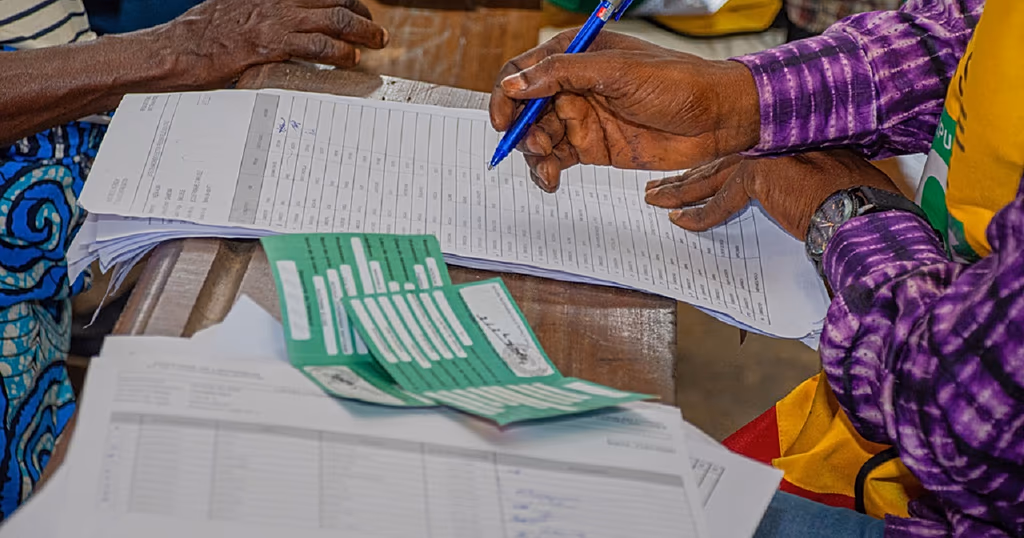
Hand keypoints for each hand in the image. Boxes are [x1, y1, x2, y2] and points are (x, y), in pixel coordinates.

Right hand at [161, 0, 389, 85]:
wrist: (172, 52)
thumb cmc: (199, 39)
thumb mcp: (233, 13)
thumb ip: (260, 15)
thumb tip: (285, 29)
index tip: (360, 9)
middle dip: (362, 13)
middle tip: (376, 31)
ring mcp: (274, 19)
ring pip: (335, 18)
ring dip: (363, 32)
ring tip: (376, 43)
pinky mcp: (271, 44)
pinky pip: (318, 45)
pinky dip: (341, 52)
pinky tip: (351, 60)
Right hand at [488, 29, 759, 192]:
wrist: (717, 120)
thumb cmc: (676, 83)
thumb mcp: (616, 72)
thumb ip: (562, 75)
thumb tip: (516, 84)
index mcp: (575, 56)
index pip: (524, 72)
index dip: (507, 95)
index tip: (504, 120)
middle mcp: (573, 86)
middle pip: (526, 109)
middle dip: (521, 130)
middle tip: (534, 146)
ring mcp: (582, 117)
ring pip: (539, 137)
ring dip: (534, 154)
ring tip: (547, 165)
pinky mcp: (593, 147)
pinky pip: (557, 159)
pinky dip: (547, 171)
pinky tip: (551, 180)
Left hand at [644, 150, 901, 237]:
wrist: (862, 210)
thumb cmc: (854, 202)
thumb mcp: (821, 186)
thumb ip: (792, 185)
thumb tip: (780, 201)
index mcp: (785, 143)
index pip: (737, 158)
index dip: (711, 169)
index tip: (691, 177)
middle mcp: (771, 145)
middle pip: (717, 165)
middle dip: (685, 178)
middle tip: (657, 186)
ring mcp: (763, 156)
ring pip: (710, 179)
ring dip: (679, 192)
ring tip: (655, 199)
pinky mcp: (757, 177)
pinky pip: (719, 203)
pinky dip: (700, 216)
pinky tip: (681, 222)